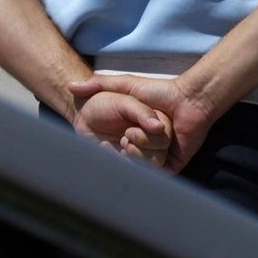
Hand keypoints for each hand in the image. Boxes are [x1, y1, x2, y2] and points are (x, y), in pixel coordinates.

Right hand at [69, 75, 216, 173]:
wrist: (187, 98)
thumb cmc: (158, 90)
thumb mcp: (124, 86)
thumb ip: (97, 84)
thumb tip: (71, 87)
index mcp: (137, 136)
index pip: (117, 153)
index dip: (109, 151)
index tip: (104, 142)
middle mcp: (147, 149)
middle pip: (128, 162)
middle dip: (124, 149)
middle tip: (126, 135)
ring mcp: (159, 158)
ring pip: (140, 167)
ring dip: (136, 152)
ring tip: (135, 137)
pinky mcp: (172, 165)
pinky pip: (155, 173)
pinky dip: (147, 162)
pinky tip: (142, 146)